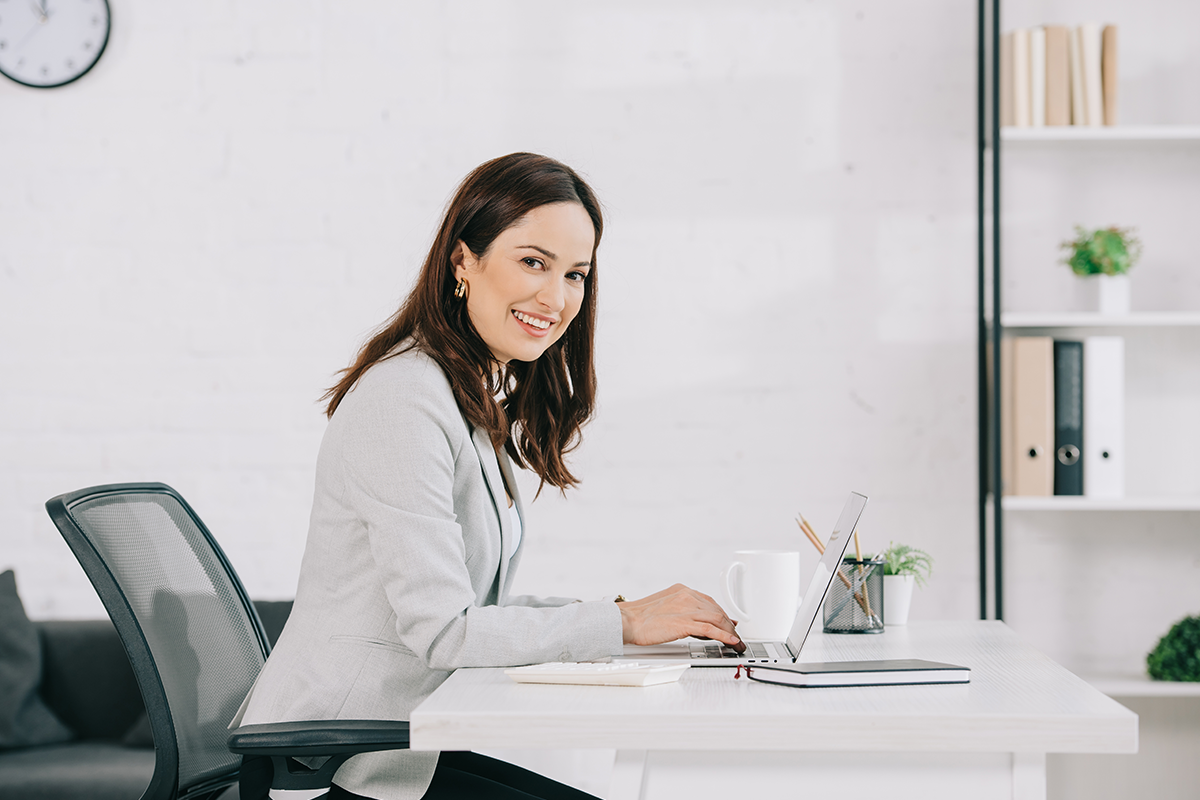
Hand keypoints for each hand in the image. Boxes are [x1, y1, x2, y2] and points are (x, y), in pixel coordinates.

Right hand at [618, 583, 743, 652]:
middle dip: (729, 625)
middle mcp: (686, 596)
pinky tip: (731, 642)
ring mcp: (686, 608)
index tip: (730, 624)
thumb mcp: (665, 607)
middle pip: (716, 610)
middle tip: (736, 637)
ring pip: (717, 618)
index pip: (709, 602)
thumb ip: (683, 612)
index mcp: (681, 590)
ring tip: (736, 644)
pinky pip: (711, 628)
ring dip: (730, 632)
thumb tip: (698, 623)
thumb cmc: (640, 618)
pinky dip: (724, 635)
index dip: (723, 614)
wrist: (626, 621)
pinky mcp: (684, 622)